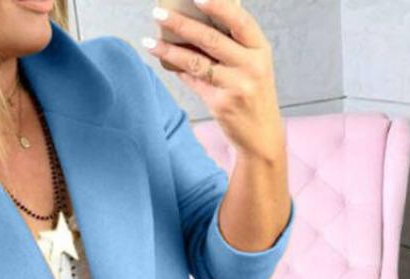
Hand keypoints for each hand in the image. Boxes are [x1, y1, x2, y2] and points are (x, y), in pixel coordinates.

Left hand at [146, 0, 284, 162]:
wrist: (261, 134)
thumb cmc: (252, 94)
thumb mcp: (252, 66)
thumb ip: (232, 47)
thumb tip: (194, 25)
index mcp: (260, 49)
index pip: (239, 20)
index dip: (218, 6)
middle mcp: (251, 65)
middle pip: (210, 39)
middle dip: (181, 24)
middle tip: (158, 13)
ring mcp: (236, 86)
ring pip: (196, 61)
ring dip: (169, 50)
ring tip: (149, 41)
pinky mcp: (221, 104)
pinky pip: (194, 81)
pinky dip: (178, 70)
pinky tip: (164, 61)